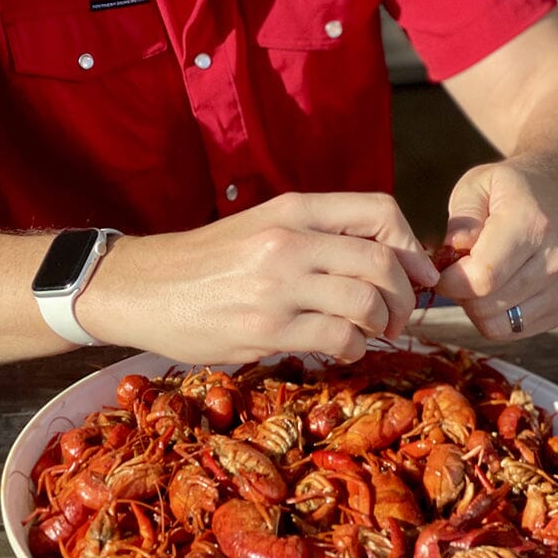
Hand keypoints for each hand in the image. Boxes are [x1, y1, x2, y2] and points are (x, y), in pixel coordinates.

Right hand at [81, 192, 439, 364]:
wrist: (144, 286)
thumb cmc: (206, 259)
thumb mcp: (261, 225)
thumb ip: (314, 234)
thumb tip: (380, 256)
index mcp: (292, 209)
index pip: (379, 211)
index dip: (410, 244)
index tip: (414, 272)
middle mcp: (289, 240)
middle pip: (383, 261)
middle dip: (404, 294)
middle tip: (398, 314)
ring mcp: (278, 284)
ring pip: (367, 300)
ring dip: (381, 323)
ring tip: (370, 331)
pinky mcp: (266, 327)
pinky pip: (338, 337)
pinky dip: (354, 347)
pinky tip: (341, 348)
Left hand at [433, 161, 557, 339]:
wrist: (557, 195)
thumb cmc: (507, 191)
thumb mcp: (476, 186)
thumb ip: (462, 220)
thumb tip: (453, 253)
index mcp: (530, 223)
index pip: (483, 277)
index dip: (450, 281)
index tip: (439, 269)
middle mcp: (556, 258)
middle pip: (488, 305)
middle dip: (460, 294)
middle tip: (457, 272)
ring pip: (501, 326)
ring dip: (477, 308)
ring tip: (477, 279)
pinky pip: (516, 331)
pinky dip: (496, 317)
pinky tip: (496, 290)